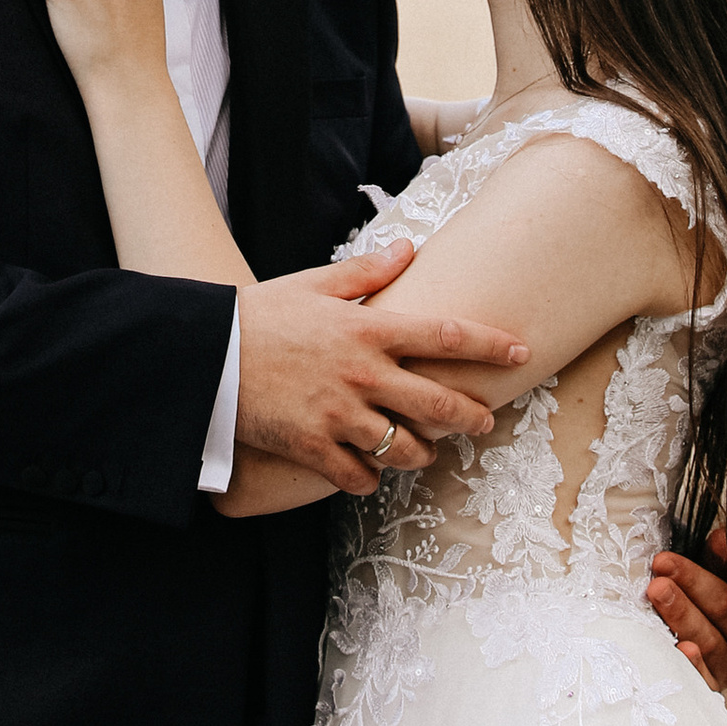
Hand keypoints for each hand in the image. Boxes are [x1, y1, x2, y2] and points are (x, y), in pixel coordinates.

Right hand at [237, 247, 527, 494]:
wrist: (206, 357)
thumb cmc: (260, 315)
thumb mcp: (314, 284)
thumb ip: (368, 271)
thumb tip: (409, 248)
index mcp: (368, 329)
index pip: (444, 335)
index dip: (489, 344)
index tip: (520, 352)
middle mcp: (363, 374)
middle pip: (439, 404)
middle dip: (471, 417)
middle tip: (483, 421)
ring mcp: (340, 415)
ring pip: (405, 450)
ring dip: (421, 453)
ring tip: (422, 450)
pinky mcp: (315, 448)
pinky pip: (360, 476)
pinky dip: (370, 477)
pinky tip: (369, 470)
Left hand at [647, 533, 726, 691]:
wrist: (705, 660)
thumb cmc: (703, 609)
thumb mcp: (715, 580)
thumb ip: (721, 560)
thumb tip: (722, 537)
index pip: (725, 586)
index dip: (694, 574)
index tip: (663, 559)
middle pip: (718, 611)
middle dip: (687, 590)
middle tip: (657, 579)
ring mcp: (725, 668)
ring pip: (708, 642)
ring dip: (682, 618)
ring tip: (657, 596)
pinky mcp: (710, 691)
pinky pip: (704, 682)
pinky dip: (694, 667)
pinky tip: (681, 650)